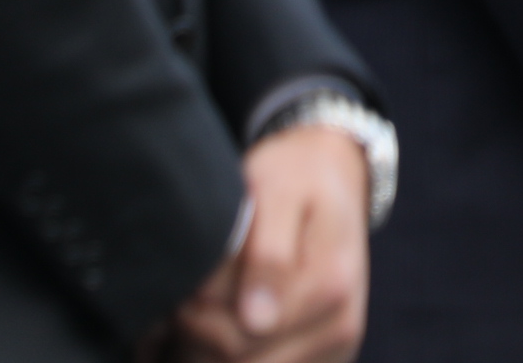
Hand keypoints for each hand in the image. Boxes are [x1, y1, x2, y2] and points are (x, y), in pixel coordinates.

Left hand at [166, 127, 369, 362]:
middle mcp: (340, 327)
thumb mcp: (279, 193)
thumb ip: (268, 253)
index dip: (194, 315)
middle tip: (182, 293)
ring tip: (197, 305)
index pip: (238, 334)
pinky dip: (229, 354)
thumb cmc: (297, 178)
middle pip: (239, 361)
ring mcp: (334, 348)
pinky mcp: (323, 357)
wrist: (336, 177)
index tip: (183, 280)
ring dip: (208, 347)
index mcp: (329, 285)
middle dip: (197, 332)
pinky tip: (218, 321)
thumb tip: (256, 320)